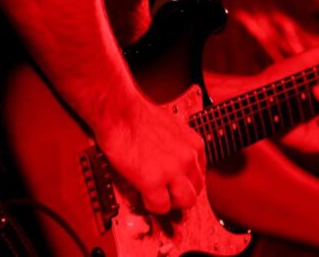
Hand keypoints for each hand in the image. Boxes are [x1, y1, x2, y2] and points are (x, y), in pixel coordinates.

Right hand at [93, 96, 206, 215]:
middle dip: (180, 194)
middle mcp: (188, 158)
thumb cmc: (137, 115)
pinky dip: (151, 205)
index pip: (199, 174)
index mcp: (193, 144)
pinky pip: (160, 206)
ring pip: (185, 202)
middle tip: (166, 193)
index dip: (185, 181)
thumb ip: (177, 146)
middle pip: (196, 190)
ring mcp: (172, 171)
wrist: (119, 112)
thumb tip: (172, 158)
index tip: (175, 183)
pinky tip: (143, 195)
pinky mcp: (153, 182)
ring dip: (170, 202)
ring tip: (156, 196)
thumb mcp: (170, 127)